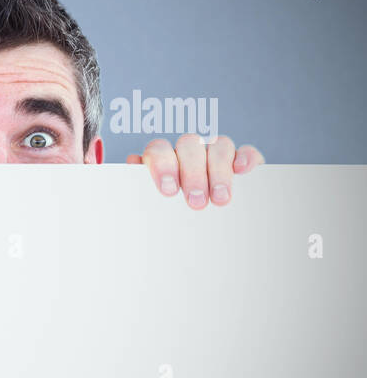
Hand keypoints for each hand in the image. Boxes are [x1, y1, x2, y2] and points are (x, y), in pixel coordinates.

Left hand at [127, 135, 261, 209]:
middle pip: (189, 145)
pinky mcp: (243, 162)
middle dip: (193, 173)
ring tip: (220, 199)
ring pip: (219, 146)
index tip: (168, 192)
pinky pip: (246, 151)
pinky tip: (241, 170)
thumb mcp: (153, 209)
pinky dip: (245, 157)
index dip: (163, 166)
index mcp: (162, 159)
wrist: (201, 232)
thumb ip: (141, 191)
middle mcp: (188, 151)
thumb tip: (132, 164)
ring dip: (218, 172)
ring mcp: (215, 153)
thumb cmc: (168, 219)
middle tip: (196, 202)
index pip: (158, 150)